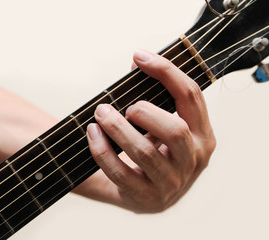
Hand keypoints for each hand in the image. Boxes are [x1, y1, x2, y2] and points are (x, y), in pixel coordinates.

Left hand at [84, 50, 215, 212]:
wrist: (145, 193)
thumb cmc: (154, 149)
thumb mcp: (161, 124)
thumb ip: (154, 95)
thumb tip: (137, 62)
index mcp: (203, 136)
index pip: (191, 96)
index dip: (165, 71)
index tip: (138, 56)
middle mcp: (194, 160)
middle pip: (174, 130)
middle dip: (143, 111)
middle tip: (124, 106)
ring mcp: (172, 183)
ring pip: (144, 152)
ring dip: (117, 128)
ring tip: (100, 113)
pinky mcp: (146, 198)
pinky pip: (120, 172)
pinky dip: (102, 150)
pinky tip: (92, 134)